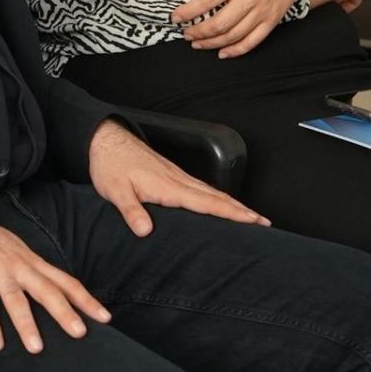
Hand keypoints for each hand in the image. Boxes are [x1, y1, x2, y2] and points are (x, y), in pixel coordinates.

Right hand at [0, 206, 108, 353]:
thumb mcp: (18, 251)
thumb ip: (35, 272)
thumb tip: (55, 292)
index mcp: (32, 262)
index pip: (65, 282)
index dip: (86, 299)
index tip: (106, 317)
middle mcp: (19, 267)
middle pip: (46, 291)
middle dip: (64, 312)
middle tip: (80, 333)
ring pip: (15, 300)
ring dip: (26, 324)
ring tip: (36, 348)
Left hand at [87, 119, 268, 236]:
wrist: (104, 139)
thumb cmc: (110, 164)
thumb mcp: (115, 190)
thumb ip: (131, 211)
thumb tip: (145, 231)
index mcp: (168, 186)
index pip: (206, 202)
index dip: (231, 213)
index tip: (253, 221)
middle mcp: (178, 180)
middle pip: (216, 197)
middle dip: (242, 210)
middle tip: (265, 223)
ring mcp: (176, 176)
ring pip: (211, 192)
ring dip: (233, 204)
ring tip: (252, 217)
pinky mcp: (171, 174)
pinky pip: (200, 188)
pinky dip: (217, 197)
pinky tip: (220, 204)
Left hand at [172, 0, 315, 58]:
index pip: (208, 0)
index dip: (189, 11)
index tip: (175, 17)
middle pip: (220, 24)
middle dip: (198, 32)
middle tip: (185, 34)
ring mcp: (262, 11)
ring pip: (234, 36)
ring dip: (213, 43)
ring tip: (197, 44)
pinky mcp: (272, 20)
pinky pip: (253, 41)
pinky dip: (237, 50)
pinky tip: (223, 53)